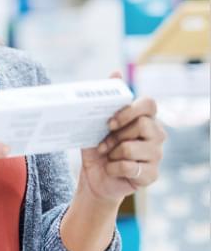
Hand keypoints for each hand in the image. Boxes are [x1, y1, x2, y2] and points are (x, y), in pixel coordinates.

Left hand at [79, 72, 166, 204]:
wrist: (94, 178)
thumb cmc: (98, 148)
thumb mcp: (96, 123)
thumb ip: (107, 99)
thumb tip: (116, 72)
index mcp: (145, 119)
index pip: (149, 104)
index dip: (130, 110)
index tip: (110, 122)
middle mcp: (156, 135)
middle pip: (142, 124)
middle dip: (116, 135)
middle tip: (103, 144)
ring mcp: (156, 156)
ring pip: (133, 147)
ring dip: (112, 153)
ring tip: (107, 156)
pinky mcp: (151, 175)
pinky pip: (130, 167)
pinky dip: (113, 168)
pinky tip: (111, 169)